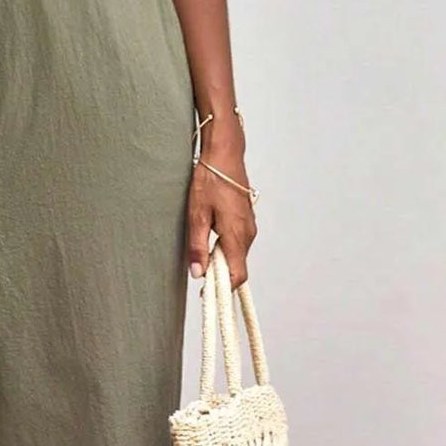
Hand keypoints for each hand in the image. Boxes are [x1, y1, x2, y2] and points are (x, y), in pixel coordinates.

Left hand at [186, 137, 257, 290]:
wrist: (224, 154)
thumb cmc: (210, 180)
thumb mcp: (196, 215)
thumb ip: (197, 247)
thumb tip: (198, 273)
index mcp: (237, 235)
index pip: (237, 275)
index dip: (223, 288)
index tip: (207, 292)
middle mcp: (248, 234)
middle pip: (237, 267)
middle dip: (219, 274)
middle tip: (197, 269)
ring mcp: (249, 227)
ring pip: (236, 255)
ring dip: (220, 260)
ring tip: (200, 251)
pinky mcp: (246, 220)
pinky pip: (238, 242)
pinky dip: (224, 248)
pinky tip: (209, 237)